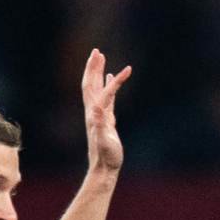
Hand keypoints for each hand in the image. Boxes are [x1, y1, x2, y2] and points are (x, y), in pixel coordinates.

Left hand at [82, 48, 131, 172]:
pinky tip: (110, 77)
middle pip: (91, 83)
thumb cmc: (106, 156)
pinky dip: (107, 84)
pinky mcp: (105, 118)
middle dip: (93, 66)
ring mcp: (99, 113)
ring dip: (97, 71)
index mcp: (95, 114)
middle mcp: (94, 111)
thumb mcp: (104, 141)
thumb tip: (97, 109)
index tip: (128, 70)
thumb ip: (100, 125)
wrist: (104, 168)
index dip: (115, 80)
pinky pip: (105, 96)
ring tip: (100, 56)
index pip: (104, 91)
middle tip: (97, 51)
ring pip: (96, 87)